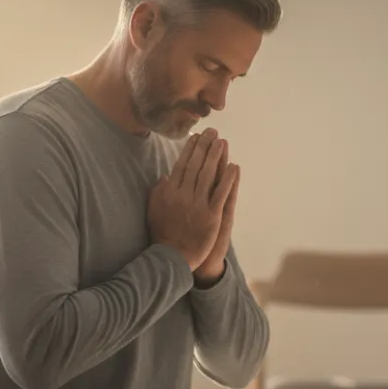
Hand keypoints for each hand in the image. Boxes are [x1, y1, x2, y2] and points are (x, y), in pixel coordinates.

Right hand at [147, 128, 237, 270]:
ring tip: (222, 142)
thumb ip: (158, 191)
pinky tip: (234, 167)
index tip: (196, 136)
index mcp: (169, 192)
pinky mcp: (211, 216)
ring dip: (216, 157)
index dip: (190, 149)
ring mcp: (198, 205)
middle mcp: (183, 195)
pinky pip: (221, 194)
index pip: (181, 164)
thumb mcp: (154, 209)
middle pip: (195, 165)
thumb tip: (165, 175)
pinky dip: (228, 179)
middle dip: (204, 146)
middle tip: (212, 132)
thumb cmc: (162, 233)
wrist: (172, 256)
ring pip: (208, 175)